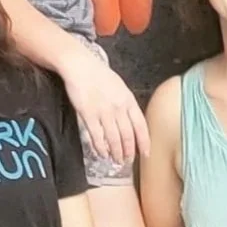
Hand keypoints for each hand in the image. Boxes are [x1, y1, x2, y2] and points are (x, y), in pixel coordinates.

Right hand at [61, 49, 149, 165]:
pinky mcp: (88, 114)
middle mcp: (118, 108)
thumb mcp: (121, 89)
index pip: (141, 127)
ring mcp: (103, 112)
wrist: (80, 65)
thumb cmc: (100, 76)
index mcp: (129, 101)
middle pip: (127, 136)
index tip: (145, 154)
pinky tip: (102, 153)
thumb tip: (134, 125)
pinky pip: (97, 136)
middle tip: (128, 161)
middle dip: (128, 152)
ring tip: (116, 160)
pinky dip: (101, 148)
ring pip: (114, 139)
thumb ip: (128, 106)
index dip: (144, 143)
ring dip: (116, 153)